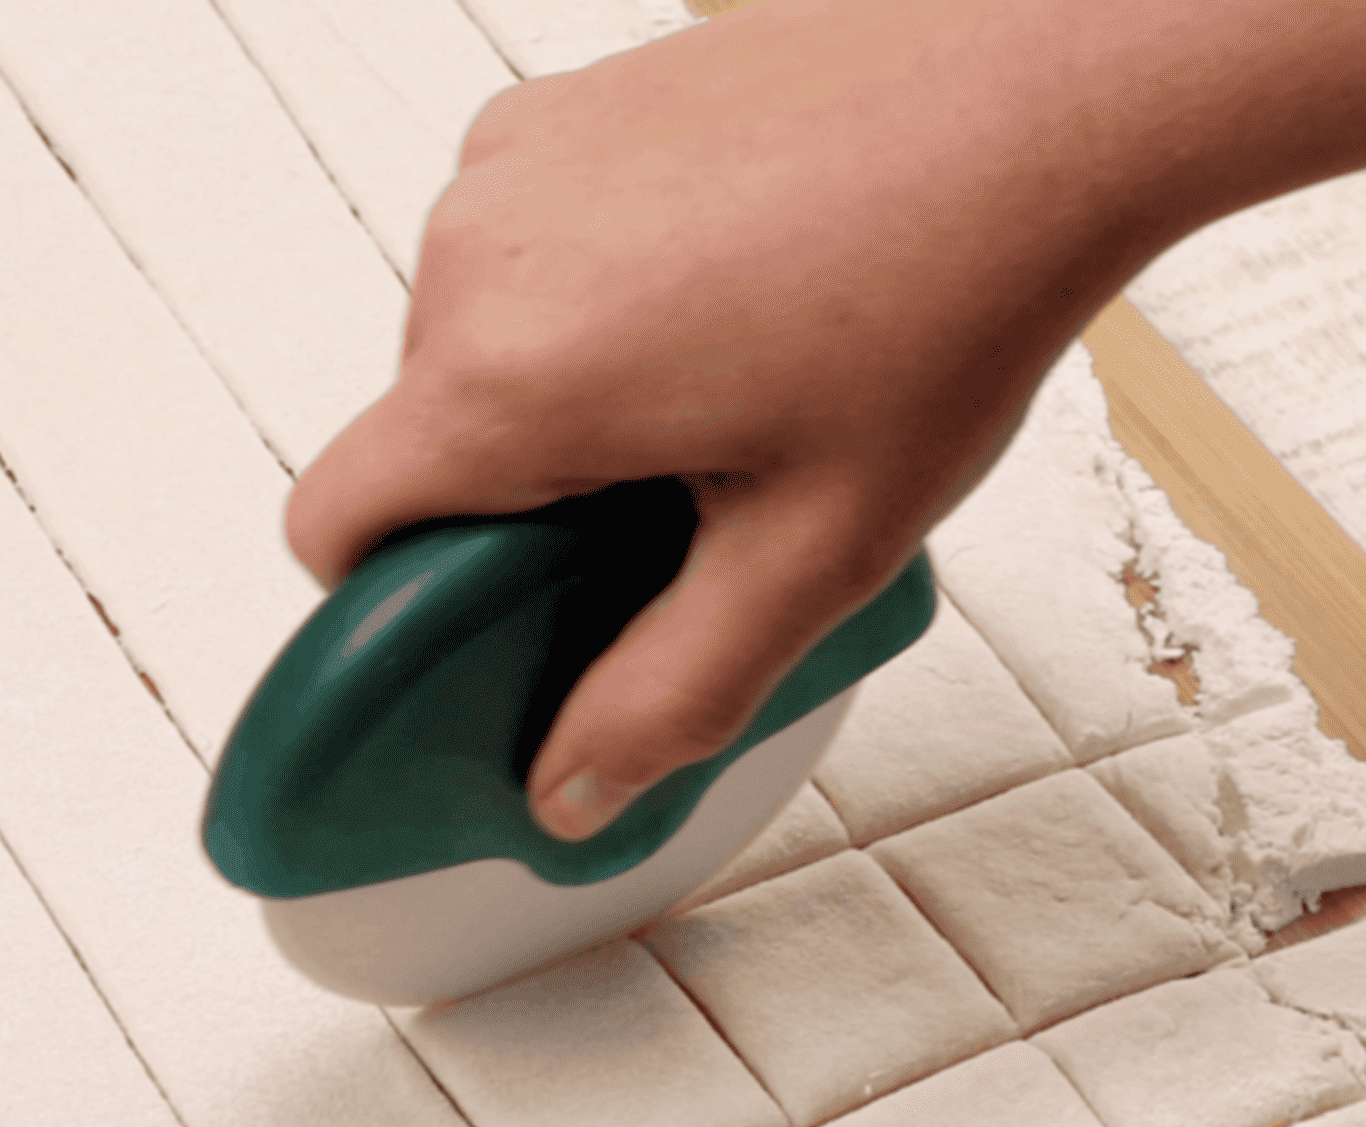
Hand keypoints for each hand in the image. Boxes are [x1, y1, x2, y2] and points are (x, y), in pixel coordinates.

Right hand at [287, 0, 1128, 839]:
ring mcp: (510, 163)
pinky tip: (720, 281)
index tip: (497, 612)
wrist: (1035, 92)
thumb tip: (567, 795)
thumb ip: (670, 693)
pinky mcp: (556, 105)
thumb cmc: (946, 293)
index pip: (331, 524)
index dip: (392, 599)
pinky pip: (518, 242)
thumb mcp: (815, 547)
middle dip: (525, 485)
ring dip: (559, 381)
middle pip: (423, 435)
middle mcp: (471, 252)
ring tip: (724, 368)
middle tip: (688, 484)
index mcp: (507, 375)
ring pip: (472, 338)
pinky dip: (586, 284)